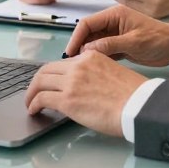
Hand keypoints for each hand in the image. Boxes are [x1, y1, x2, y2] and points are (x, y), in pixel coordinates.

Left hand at [24, 50, 145, 135]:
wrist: (138, 105)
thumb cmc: (133, 95)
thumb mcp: (112, 72)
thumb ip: (95, 74)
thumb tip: (84, 88)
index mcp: (91, 56)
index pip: (63, 63)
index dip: (53, 74)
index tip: (50, 83)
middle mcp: (78, 66)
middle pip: (46, 70)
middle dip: (37, 82)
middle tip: (34, 92)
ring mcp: (71, 82)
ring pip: (40, 83)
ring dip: (32, 93)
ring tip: (30, 103)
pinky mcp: (67, 100)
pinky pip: (42, 99)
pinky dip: (34, 104)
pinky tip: (34, 111)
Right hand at [64, 4, 168, 66]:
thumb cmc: (159, 39)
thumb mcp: (134, 42)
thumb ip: (110, 45)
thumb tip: (87, 50)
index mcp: (115, 14)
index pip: (88, 22)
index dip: (76, 36)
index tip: (70, 51)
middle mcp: (113, 22)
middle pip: (88, 33)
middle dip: (79, 46)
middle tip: (72, 62)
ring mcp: (115, 34)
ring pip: (94, 43)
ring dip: (87, 53)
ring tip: (79, 67)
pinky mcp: (119, 45)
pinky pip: (102, 50)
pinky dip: (96, 58)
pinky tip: (92, 67)